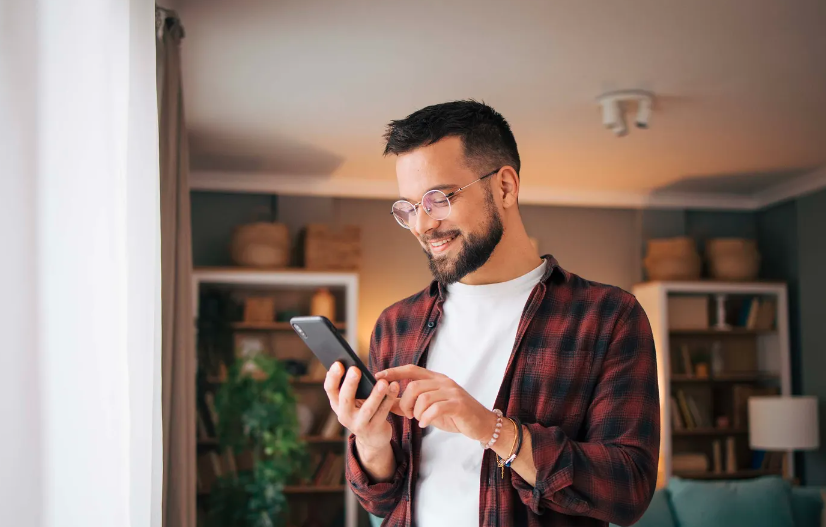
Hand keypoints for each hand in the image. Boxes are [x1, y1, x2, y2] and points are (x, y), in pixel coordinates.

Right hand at [324, 362, 399, 453]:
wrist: (372, 438)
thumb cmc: (362, 410)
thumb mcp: (352, 401)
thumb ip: (351, 386)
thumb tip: (353, 364)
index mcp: (337, 404)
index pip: (330, 389)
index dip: (333, 377)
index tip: (338, 364)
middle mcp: (344, 415)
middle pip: (345, 399)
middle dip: (350, 384)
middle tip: (355, 369)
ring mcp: (359, 424)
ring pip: (367, 408)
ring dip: (376, 395)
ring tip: (383, 382)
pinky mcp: (374, 428)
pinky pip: (383, 412)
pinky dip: (389, 399)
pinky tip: (395, 387)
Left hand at [376, 365, 496, 441]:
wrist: (481, 424)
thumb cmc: (454, 415)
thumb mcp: (429, 408)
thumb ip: (409, 404)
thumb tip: (386, 402)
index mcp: (436, 379)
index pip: (411, 369)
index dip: (394, 372)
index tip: (378, 376)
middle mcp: (443, 382)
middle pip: (414, 385)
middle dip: (405, 402)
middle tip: (407, 414)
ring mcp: (452, 392)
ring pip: (423, 397)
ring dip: (415, 411)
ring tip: (418, 419)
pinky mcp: (458, 405)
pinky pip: (435, 408)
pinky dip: (426, 418)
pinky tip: (425, 424)